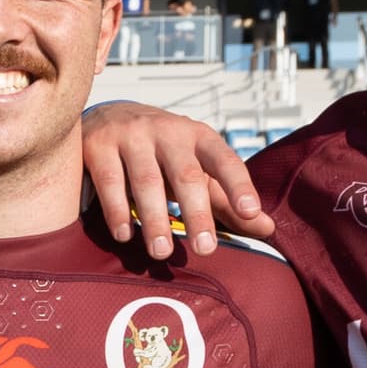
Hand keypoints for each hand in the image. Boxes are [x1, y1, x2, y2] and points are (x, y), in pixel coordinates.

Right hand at [80, 101, 270, 246]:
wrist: (107, 115)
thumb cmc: (160, 154)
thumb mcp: (195, 168)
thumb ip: (226, 200)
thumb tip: (268, 229)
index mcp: (197, 136)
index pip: (224, 159)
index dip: (239, 185)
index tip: (251, 212)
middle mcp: (167, 131)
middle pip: (186, 175)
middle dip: (197, 213)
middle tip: (205, 249)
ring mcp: (131, 136)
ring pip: (147, 182)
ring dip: (155, 220)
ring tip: (161, 252)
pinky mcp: (98, 145)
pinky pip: (110, 182)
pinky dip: (117, 211)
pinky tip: (125, 235)